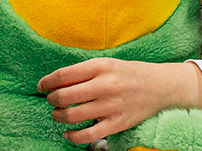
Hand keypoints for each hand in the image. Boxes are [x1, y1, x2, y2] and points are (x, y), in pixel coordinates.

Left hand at [37, 58, 201, 145]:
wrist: (159, 86)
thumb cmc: (129, 72)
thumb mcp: (106, 63)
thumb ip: (84, 72)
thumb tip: (57, 82)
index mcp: (100, 66)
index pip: (64, 75)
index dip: (47, 82)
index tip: (42, 86)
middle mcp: (104, 85)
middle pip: (65, 96)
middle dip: (52, 100)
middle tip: (51, 101)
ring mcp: (110, 106)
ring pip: (73, 116)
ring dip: (59, 117)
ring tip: (59, 115)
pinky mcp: (116, 124)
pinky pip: (88, 135)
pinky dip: (73, 137)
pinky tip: (69, 133)